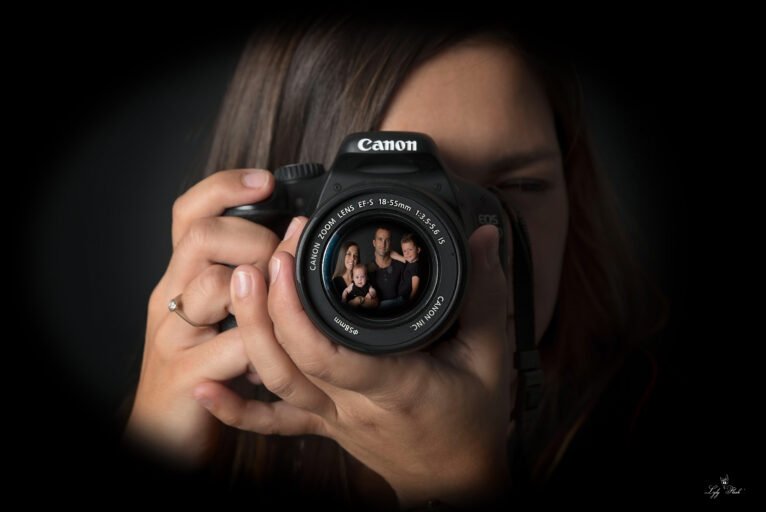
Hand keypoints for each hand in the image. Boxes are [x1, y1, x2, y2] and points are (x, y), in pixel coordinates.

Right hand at [126, 169, 282, 464]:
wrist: (162, 435)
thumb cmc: (201, 370)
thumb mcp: (216, 317)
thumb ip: (241, 281)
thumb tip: (289, 242)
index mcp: (181, 279)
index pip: (190, 213)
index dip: (225, 188)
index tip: (266, 180)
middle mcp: (171, 299)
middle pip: (203, 237)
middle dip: (254, 241)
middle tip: (282, 266)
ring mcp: (176, 336)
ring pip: (218, 287)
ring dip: (262, 292)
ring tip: (280, 314)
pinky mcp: (187, 374)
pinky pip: (235, 347)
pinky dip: (263, 348)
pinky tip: (272, 360)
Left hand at [197, 221, 511, 505]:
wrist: (455, 482)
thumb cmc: (473, 422)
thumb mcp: (490, 357)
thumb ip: (484, 295)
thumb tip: (484, 238)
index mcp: (394, 385)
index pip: (330, 353)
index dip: (295, 308)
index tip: (285, 258)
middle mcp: (352, 404)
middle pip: (289, 363)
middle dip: (262, 309)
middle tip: (253, 260)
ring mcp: (331, 418)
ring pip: (275, 384)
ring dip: (248, 337)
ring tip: (236, 287)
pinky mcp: (322, 426)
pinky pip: (272, 422)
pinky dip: (235, 409)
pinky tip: (205, 387)